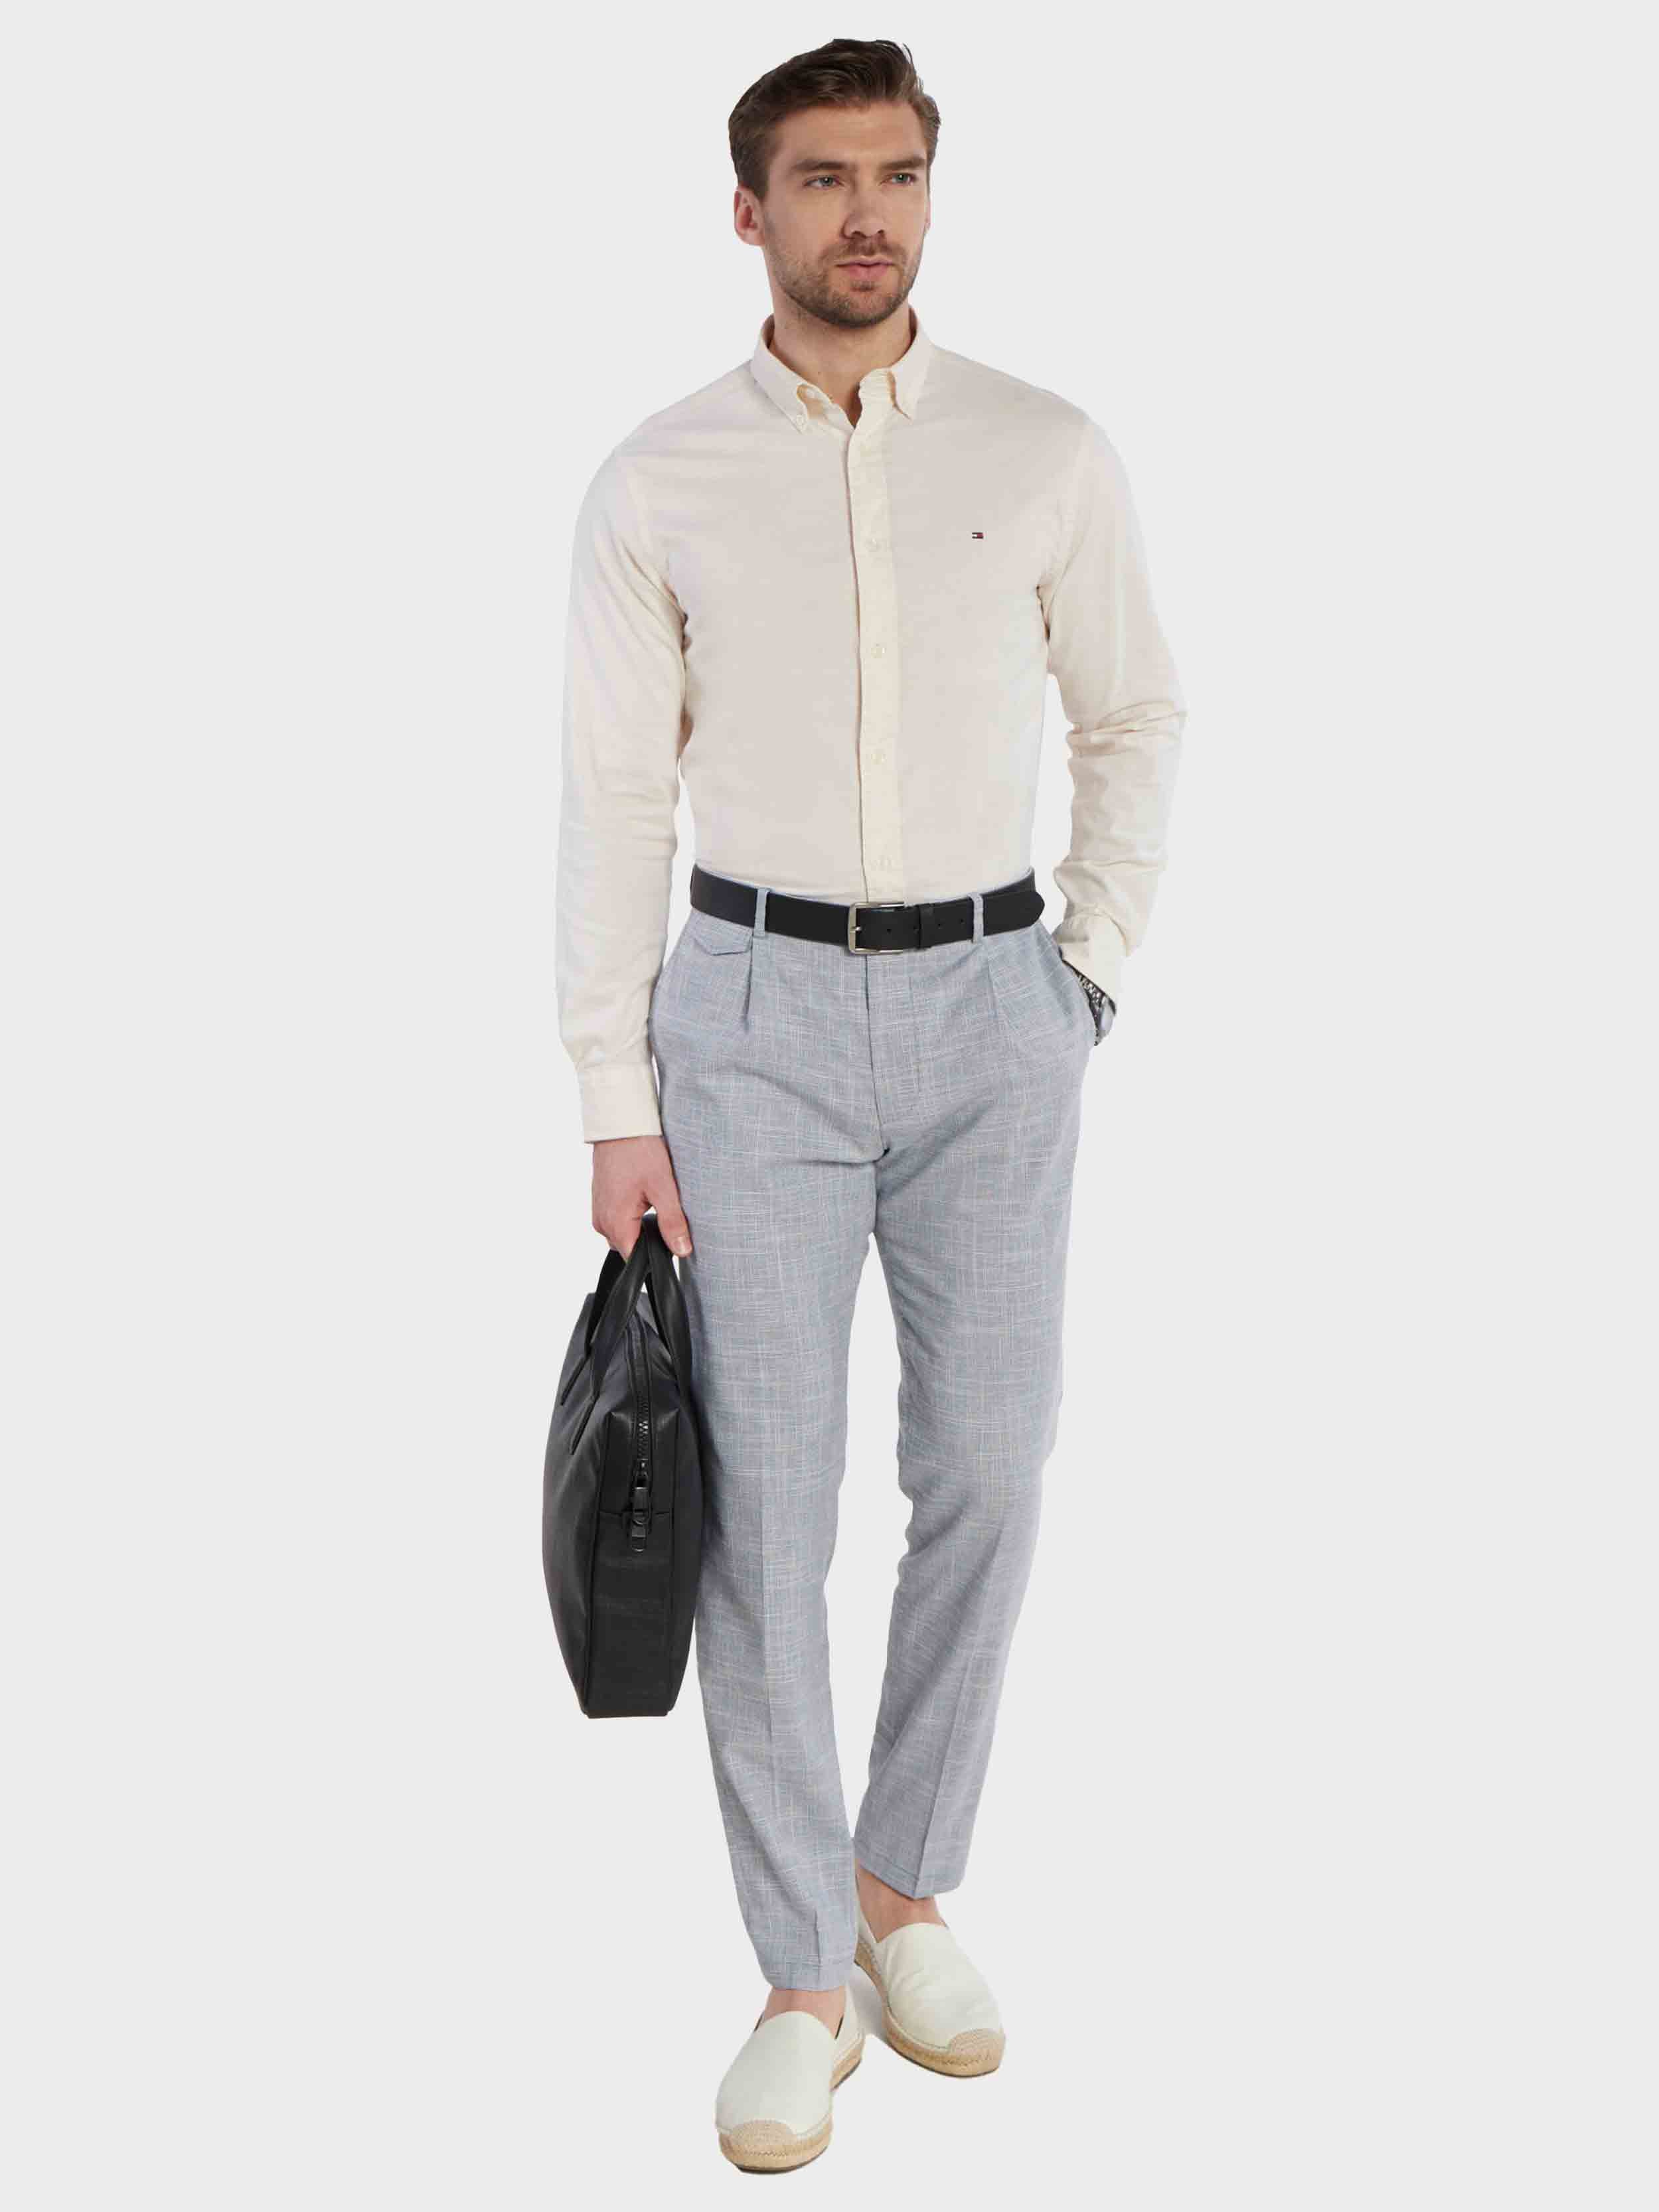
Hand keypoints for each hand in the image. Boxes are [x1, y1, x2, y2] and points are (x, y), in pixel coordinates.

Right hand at [592, 1134, 693, 1258]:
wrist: (620, 1124)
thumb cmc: (640, 1151)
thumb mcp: (664, 1188)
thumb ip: (673, 1223)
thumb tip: (682, 1251)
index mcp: (615, 1223)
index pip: (635, 1259)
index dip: (654, 1256)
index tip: (670, 1242)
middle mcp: (602, 1221)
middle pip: (629, 1247)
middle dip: (649, 1239)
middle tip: (667, 1215)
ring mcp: (599, 1210)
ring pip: (624, 1233)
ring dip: (640, 1225)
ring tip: (654, 1202)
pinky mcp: (600, 1200)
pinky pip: (617, 1218)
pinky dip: (631, 1214)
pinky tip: (644, 1196)